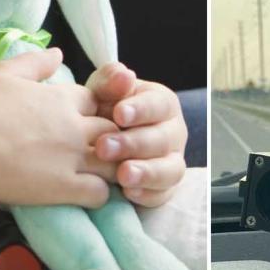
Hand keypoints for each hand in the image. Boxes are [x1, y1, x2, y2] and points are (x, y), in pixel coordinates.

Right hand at [0, 49, 117, 207]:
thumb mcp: (5, 73)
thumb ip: (35, 62)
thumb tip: (58, 53)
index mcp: (62, 98)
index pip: (97, 103)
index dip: (93, 114)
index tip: (82, 124)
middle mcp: (75, 126)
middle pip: (114, 132)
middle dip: (110, 141)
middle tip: (97, 153)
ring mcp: (73, 157)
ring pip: (114, 163)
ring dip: (110, 170)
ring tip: (97, 177)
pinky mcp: (66, 186)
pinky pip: (101, 193)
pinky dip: (99, 195)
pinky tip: (86, 196)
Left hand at [87, 63, 187, 206]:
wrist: (97, 142)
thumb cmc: (103, 111)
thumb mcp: (101, 92)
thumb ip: (111, 81)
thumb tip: (124, 75)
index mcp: (162, 104)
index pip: (159, 105)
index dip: (141, 110)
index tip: (118, 114)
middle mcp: (173, 133)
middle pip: (164, 139)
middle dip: (134, 144)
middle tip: (104, 147)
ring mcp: (172, 161)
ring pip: (171, 169)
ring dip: (147, 172)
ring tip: (122, 175)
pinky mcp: (164, 188)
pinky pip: (163, 194)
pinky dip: (148, 195)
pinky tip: (128, 192)